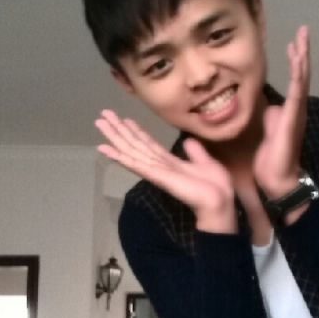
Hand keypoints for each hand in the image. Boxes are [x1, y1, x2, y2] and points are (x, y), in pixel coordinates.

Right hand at [95, 111, 236, 232]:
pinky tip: (106, 149)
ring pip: (131, 151)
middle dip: (119, 131)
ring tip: (99, 124)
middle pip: (135, 145)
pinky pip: (135, 164)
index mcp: (171, 163)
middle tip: (102, 116)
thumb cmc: (215, 186)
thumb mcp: (206, 162)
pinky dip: (119, 157)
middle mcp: (159, 166)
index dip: (137, 131)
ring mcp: (156, 171)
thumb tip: (188, 141)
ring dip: (114, 138)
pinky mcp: (157, 176)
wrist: (219, 201)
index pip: (149, 144)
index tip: (125, 119)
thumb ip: (195, 152)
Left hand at [253, 25, 309, 198]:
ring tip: (302, 37)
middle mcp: (297, 108)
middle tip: (303, 31)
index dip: (294, 61)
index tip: (292, 43)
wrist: (277, 178)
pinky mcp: (293, 118)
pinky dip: (298, 74)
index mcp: (290, 111)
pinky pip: (296, 92)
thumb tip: (269, 105)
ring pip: (301, 79)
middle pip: (302, 74)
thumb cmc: (271, 158)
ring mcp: (297, 112)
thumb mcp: (268, 130)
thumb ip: (270, 115)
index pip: (294, 80)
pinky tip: (298, 58)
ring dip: (302, 57)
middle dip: (302, 52)